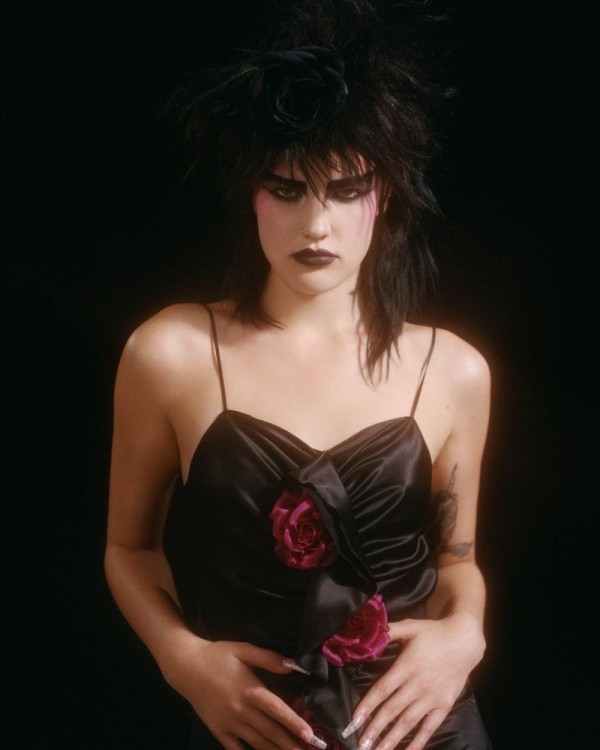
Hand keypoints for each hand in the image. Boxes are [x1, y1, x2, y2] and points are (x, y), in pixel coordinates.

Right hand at [166, 637, 319, 749]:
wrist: (185, 666)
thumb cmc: (217, 655)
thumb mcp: (243, 649)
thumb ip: (268, 658)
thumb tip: (292, 665)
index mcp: (250, 690)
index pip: (277, 710)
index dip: (294, 723)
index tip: (309, 734)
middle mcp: (241, 710)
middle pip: (271, 731)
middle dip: (291, 743)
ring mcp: (229, 723)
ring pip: (257, 743)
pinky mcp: (218, 730)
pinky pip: (236, 748)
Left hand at [343, 615, 484, 749]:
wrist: (464, 641)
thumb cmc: (433, 633)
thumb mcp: (410, 626)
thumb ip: (389, 631)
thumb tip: (369, 633)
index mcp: (407, 665)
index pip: (383, 689)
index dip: (368, 705)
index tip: (355, 719)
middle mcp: (418, 684)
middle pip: (392, 710)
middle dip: (375, 728)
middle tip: (361, 744)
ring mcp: (432, 697)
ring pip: (408, 721)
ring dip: (392, 738)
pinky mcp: (444, 705)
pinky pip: (429, 727)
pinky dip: (418, 741)